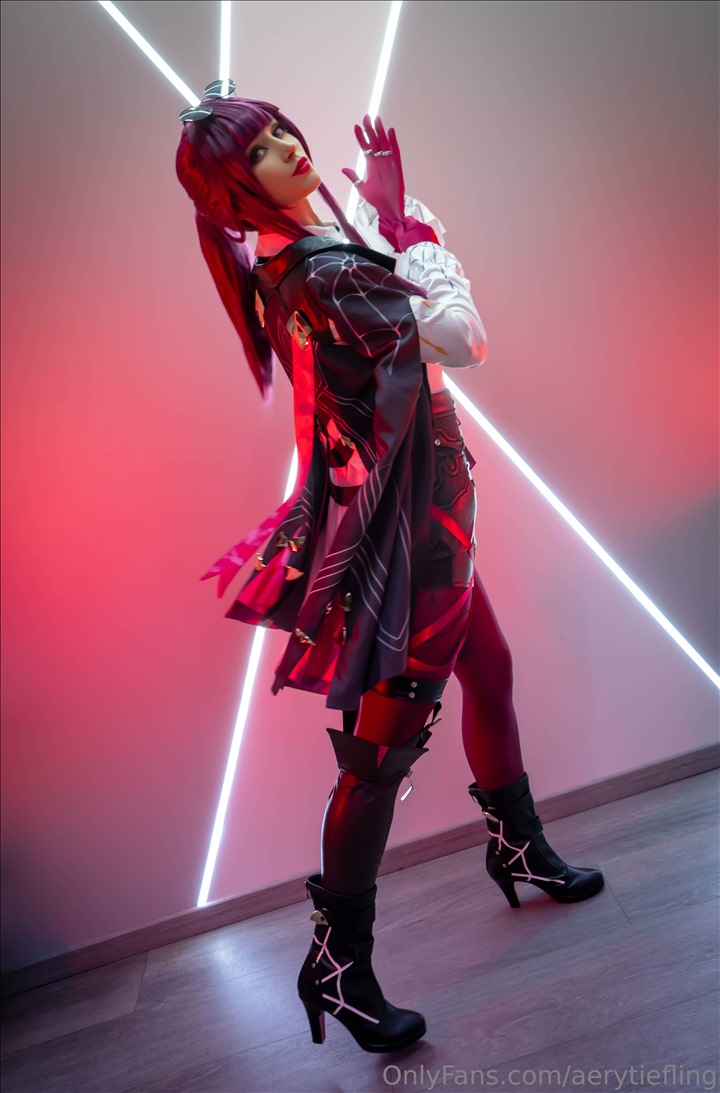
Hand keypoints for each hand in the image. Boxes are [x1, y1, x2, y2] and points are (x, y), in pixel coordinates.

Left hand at [341, 115, 405, 246]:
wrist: (388, 207)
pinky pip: (395, 151)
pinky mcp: (397, 166)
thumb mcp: (361, 188)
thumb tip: (343, 168)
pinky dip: (393, 141)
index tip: (356, 126)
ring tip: (376, 120)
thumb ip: (353, 177)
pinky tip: (390, 131)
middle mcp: (379, 161)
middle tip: (366, 117)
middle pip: (374, 141)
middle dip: (370, 129)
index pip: (365, 146)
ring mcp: (388, 162)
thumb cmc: (376, 199)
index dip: (361, 137)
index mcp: (371, 164)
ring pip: (384, 143)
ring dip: (380, 131)